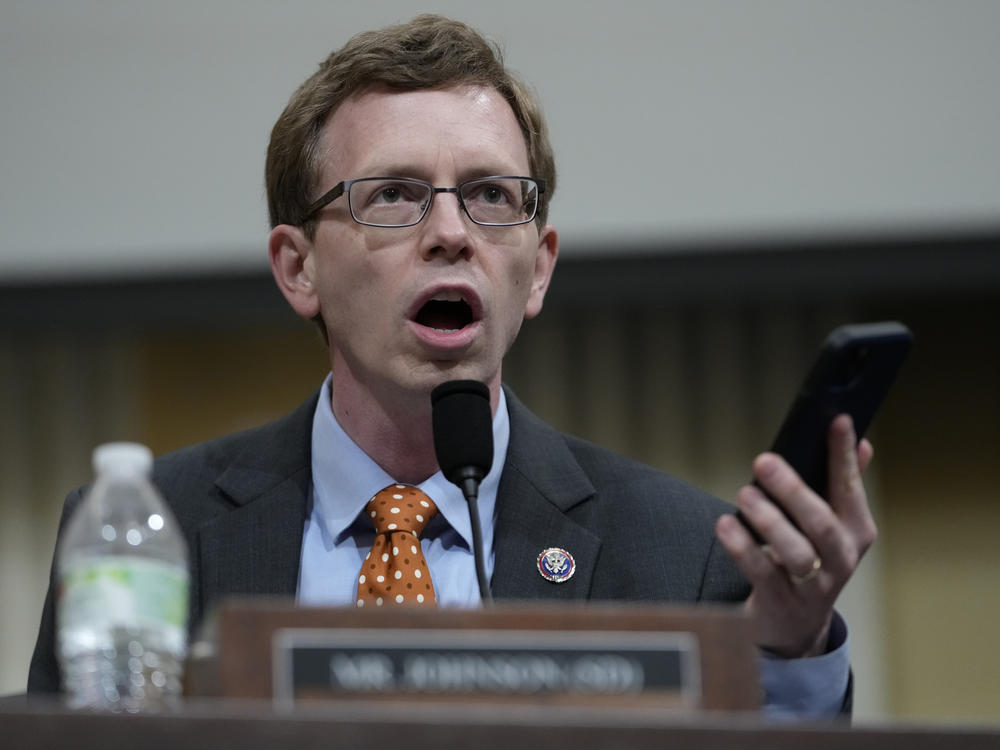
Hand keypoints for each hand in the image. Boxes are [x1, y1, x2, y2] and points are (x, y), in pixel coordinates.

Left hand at [715, 415, 876, 657]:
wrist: (797, 627)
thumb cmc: (814, 561)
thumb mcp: (834, 526)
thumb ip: (844, 485)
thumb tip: (862, 441)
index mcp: (856, 532)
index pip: (850, 489)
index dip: (844, 456)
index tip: (837, 421)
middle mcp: (840, 558)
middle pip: (821, 524)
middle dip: (793, 490)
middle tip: (763, 461)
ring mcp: (812, 584)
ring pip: (795, 552)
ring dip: (769, 521)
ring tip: (744, 494)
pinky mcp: (780, 601)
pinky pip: (761, 573)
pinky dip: (742, 548)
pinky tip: (725, 526)